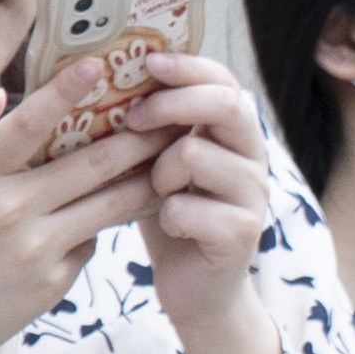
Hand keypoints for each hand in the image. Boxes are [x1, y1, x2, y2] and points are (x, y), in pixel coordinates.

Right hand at [0, 65, 159, 353]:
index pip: (26, 126)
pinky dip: (101, 224)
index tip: (98, 66)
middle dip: (138, 137)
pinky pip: (91, 242)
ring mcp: (37, 250)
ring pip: (110, 205)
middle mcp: (11, 212)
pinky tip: (113, 209)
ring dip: (145, 179)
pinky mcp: (55, 282)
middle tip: (172, 114)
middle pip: (92, 165)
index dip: (63, 93)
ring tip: (173, 157)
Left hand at [118, 61, 282, 345]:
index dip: (188, 66)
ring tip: (156, 192)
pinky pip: (187, 207)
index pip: (224, 80)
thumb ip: (153, 127)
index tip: (147, 62)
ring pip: (195, 154)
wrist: (199, 291)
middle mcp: (253, 158)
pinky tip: (169, 227)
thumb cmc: (172, 217)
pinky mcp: (242, 233)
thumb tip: (101, 76)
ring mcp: (253, 195)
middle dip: (171, 105)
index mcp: (234, 134)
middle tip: (133, 118)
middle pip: (225, 104)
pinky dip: (166, 217)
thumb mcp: (161, 163)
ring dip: (159, 172)